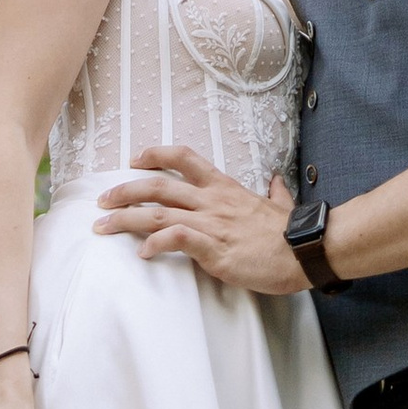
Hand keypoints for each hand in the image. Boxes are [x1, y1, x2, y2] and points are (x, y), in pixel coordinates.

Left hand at [93, 145, 303, 294]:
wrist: (305, 250)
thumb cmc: (291, 232)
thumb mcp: (279, 205)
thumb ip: (274, 194)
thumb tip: (276, 184)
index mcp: (224, 187)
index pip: (183, 158)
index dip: (155, 155)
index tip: (134, 160)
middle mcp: (212, 200)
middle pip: (157, 186)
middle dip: (124, 191)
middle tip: (102, 200)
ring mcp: (211, 223)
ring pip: (157, 212)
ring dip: (125, 218)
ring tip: (103, 226)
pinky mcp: (214, 249)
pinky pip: (176, 238)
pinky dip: (155, 242)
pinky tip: (142, 253)